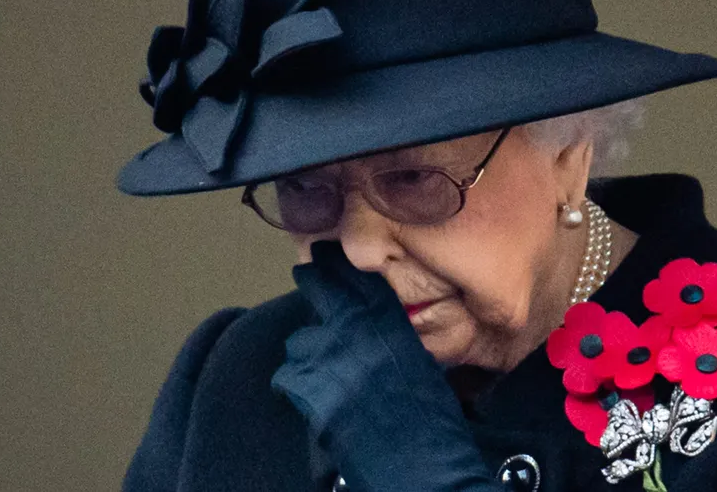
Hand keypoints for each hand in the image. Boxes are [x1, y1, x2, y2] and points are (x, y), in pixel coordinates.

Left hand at [272, 242, 498, 491]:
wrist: (417, 462)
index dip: (337, 263)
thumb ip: (390, 334)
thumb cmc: (429, 418)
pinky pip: (287, 378)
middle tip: (308, 276)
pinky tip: (313, 397)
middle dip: (313, 283)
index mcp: (391, 323)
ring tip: (323, 369)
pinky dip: (296, 386)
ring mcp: (329, 359)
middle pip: (320, 289)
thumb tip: (365, 322)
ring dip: (308, 351)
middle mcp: (357, 331)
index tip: (324, 255)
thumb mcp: (420, 362)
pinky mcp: (309, 391)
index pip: (356, 277)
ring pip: (300, 339)